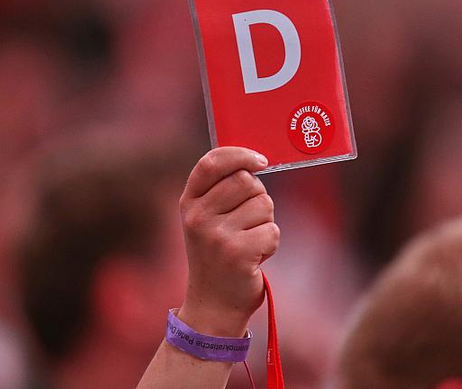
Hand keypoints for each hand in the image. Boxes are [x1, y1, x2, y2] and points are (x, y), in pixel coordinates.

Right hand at [177, 147, 278, 336]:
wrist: (212, 306)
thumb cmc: (217, 255)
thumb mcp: (207, 220)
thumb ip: (222, 189)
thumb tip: (256, 160)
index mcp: (189, 203)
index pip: (212, 163)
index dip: (239, 154)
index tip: (260, 160)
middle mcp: (198, 217)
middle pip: (247, 181)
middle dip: (258, 197)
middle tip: (249, 221)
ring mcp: (217, 236)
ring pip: (264, 204)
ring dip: (265, 222)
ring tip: (249, 242)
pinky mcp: (238, 254)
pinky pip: (272, 231)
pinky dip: (271, 243)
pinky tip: (255, 257)